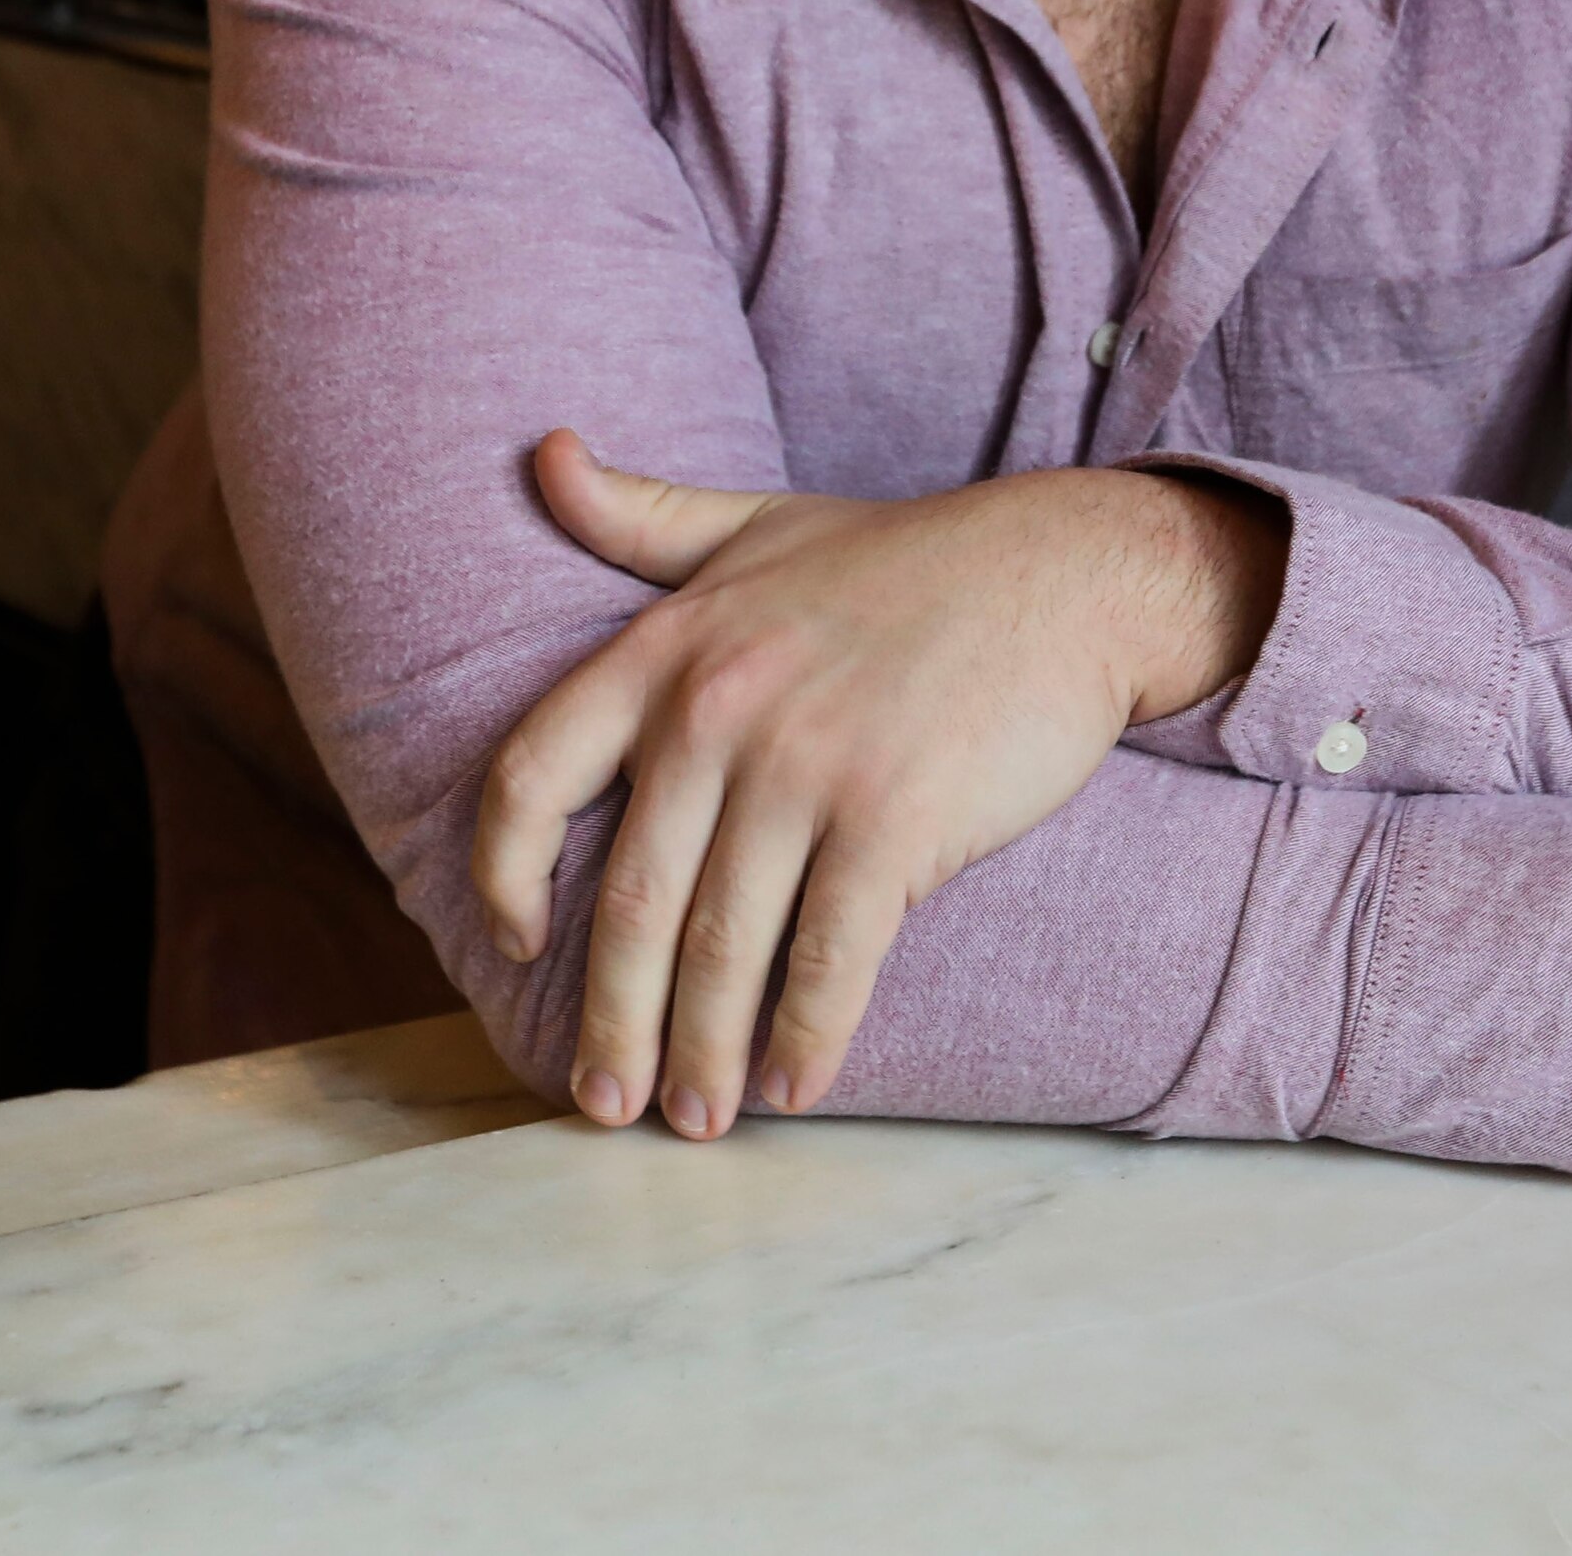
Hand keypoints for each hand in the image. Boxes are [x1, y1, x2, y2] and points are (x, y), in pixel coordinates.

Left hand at [472, 430, 1281, 1140]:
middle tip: (603, 1101)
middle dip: (610, 1020)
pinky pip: (831, 957)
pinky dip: (805, 1037)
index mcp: (669, 645)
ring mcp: (808, 767)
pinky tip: (794, 1087)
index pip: (534, 773)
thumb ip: (638, 514)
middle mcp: (721, 708)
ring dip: (699, 1053)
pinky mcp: (897, 820)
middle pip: (630, 898)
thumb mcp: (754, 524)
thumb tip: (543, 453)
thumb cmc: (903, 561)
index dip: (506, 871)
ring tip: (694, 1118)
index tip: (519, 943)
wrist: (1065, 572)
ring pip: (721, 946)